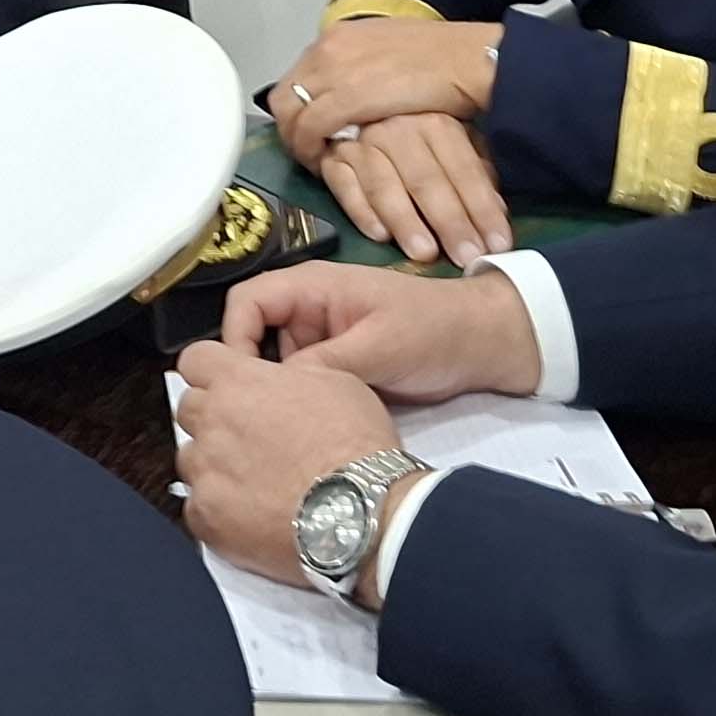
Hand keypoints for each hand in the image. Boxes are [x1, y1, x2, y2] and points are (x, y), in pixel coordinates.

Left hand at [173, 340, 403, 590]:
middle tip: (248, 436)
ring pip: (189, 458)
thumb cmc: (355, 448)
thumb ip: (290, 374)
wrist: (362, 512)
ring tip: (253, 480)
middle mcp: (214, 422)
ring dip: (213, 464)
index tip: (225, 384)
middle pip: (188, 408)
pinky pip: (195, 506)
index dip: (211, 371)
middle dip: (212, 417)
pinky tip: (249, 512)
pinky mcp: (207, 516)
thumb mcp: (335, 381)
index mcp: (240, 382)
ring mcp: (206, 471)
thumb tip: (277, 380)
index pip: (195, 360)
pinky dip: (216, 508)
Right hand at [216, 261, 544, 401]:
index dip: (235, 337)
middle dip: (253, 374)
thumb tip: (275, 390)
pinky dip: (300, 402)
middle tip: (259, 416)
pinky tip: (305, 429)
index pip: (247, 302)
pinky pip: (301, 384)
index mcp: (313, 287)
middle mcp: (308, 311)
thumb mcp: (380, 346)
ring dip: (278, 393)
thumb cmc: (433, 331)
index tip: (244, 383)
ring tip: (282, 428)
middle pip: (253, 337)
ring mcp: (321, 340)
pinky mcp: (335, 367)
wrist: (481, 347)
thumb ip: (326, 364)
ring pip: (275, 366)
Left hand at [273, 16, 496, 160]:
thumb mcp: (389, 52)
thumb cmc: (441, 58)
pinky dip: (310, 149)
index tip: (311, 129)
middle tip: (308, 150)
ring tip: (316, 160)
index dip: (300, 108)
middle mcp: (328, 49)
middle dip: (291, 126)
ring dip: (297, 142)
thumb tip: (354, 90)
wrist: (466, 59)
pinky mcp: (346, 97)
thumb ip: (364, 67)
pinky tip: (324, 164)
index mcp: (339, 36)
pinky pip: (310, 128)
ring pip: (291, 112)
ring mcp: (334, 71)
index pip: (298, 75)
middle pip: (286, 94)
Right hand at [321, 114, 512, 266]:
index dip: (482, 209)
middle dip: (449, 222)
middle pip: (426, 180)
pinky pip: (344, 186)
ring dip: (405, 221)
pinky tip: (379, 235)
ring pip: (385, 185)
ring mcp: (362, 142)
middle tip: (466, 257)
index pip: (464, 170)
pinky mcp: (332, 158)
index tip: (498, 244)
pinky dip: (361, 211)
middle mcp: (398, 129)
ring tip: (425, 253)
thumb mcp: (456, 140)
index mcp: (436, 123)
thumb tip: (498, 212)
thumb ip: (477, 172)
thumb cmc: (418, 134)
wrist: (359, 107)